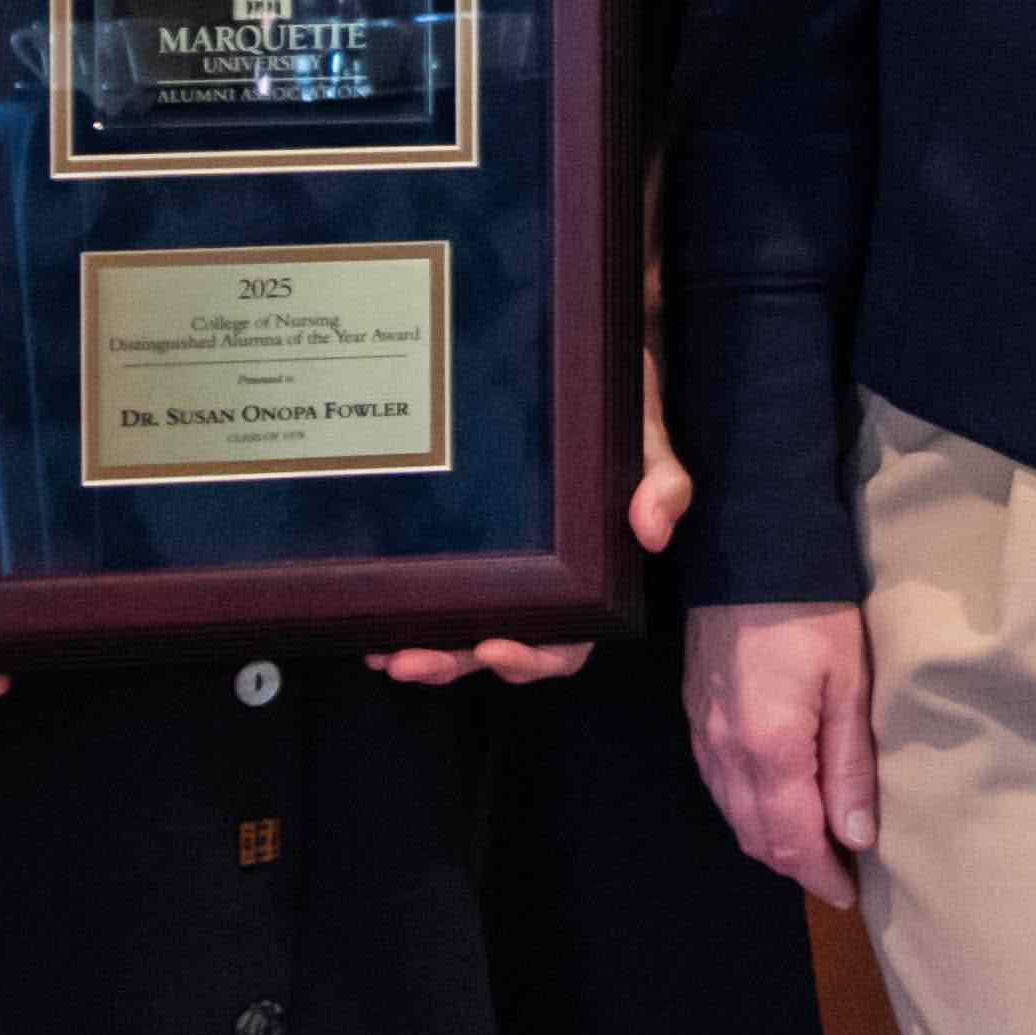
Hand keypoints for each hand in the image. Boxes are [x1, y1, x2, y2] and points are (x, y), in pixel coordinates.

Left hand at [374, 334, 698, 687]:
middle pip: (500, 648)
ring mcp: (503, 571)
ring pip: (462, 632)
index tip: (494, 648)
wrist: (577, 372)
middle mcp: (544, 587)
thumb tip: (651, 534)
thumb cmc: (620, 418)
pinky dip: (407, 612)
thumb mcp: (650, 445)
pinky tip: (372, 616)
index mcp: (591, 581)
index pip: (567, 641)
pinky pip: (440, 592)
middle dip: (455, 662)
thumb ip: (664, 486)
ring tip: (384, 654)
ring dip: (425, 651)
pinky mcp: (470, 545)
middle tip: (411, 661)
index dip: (532, 657)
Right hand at [683, 598, 878, 905]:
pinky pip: (717, 785)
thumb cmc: (813, 609)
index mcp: (771, 750)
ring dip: (770, 841)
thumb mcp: (851, 684)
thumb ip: (851, 766)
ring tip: (813, 844)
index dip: (822, 876)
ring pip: (733, 816)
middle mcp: (726, 753)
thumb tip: (858, 838)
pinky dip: (746, 809)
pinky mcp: (695, 714)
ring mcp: (704, 734)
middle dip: (798, 865)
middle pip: (758, 838)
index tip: (850, 895)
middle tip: (838, 873)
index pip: (794, 841)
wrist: (749, 547)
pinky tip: (774, 802)